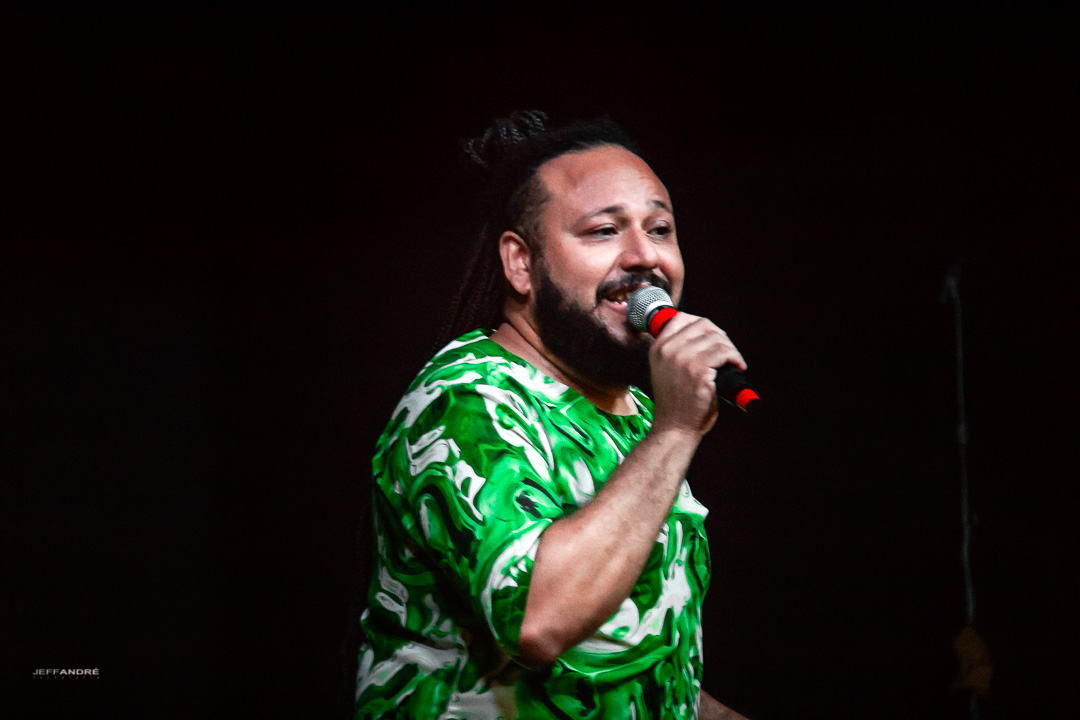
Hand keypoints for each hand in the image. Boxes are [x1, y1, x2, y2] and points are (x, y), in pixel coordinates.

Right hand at [648, 312, 746, 436]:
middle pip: (703, 325)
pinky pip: (724, 353)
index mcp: (657, 348)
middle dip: (720, 336)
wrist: (674, 427)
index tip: (713, 337)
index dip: (702, 325)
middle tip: (727, 352)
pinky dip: (736, 359)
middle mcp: (667, 350)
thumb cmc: (675, 403)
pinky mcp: (699, 371)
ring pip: (717, 338)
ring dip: (731, 349)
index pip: (681, 318)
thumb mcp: (665, 370)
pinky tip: (737, 367)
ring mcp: (682, 359)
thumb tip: (704, 335)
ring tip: (733, 362)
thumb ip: (676, 351)